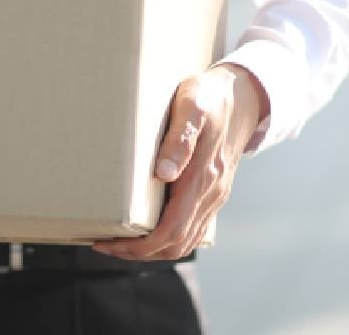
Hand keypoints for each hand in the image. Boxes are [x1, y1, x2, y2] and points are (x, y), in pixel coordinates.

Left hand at [92, 63, 266, 260]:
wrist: (243, 96)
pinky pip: (192, 228)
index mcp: (201, 178)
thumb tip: (163, 174)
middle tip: (105, 244)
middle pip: (175, 245)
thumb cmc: (210, 97)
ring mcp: (214, 195)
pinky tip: (147, 227)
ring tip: (120, 241)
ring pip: (185, 241)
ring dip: (153, 250)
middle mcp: (210, 194)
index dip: (139, 246)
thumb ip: (179, 139)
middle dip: (138, 252)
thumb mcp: (192, 106)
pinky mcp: (213, 192)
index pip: (170, 231)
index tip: (108, 243)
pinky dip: (168, 238)